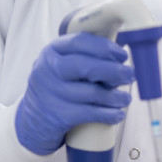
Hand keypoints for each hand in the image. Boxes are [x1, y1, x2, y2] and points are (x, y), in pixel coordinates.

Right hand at [14, 32, 133, 155]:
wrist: (32, 120)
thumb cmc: (56, 88)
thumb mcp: (61, 66)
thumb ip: (84, 57)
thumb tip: (120, 56)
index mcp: (52, 51)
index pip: (81, 41)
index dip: (105, 47)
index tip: (122, 55)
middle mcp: (48, 69)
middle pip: (88, 66)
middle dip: (114, 71)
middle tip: (130, 76)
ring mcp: (52, 93)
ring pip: (93, 93)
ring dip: (116, 97)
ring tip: (125, 99)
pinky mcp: (58, 115)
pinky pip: (91, 113)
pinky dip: (109, 114)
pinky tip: (117, 114)